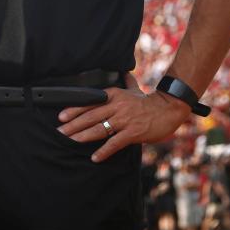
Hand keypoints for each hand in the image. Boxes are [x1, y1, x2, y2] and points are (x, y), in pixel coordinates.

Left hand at [56, 73, 191, 161]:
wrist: (169, 109)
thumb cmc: (149, 102)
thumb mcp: (134, 89)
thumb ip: (126, 82)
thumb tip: (123, 72)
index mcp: (114, 96)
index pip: (89, 102)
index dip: (74, 109)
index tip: (61, 116)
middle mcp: (117, 106)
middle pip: (90, 116)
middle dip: (73, 125)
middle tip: (60, 132)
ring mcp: (124, 120)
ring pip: (100, 129)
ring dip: (83, 136)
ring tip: (71, 142)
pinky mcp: (133, 133)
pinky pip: (115, 143)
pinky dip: (104, 151)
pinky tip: (95, 157)